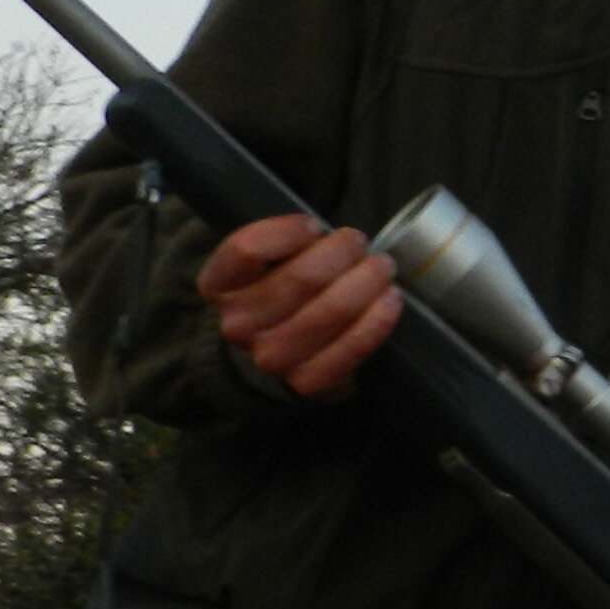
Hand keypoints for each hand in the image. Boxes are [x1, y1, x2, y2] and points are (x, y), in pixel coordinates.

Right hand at [198, 214, 397, 399]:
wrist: (285, 353)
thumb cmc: (283, 291)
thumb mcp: (267, 260)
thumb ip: (285, 241)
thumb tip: (333, 235)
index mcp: (219, 287)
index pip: (246, 250)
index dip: (288, 232)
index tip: (314, 227)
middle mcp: (238, 325)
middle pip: (301, 277)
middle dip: (342, 252)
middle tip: (359, 242)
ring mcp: (271, 358)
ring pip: (330, 310)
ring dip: (366, 281)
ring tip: (381, 267)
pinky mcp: (307, 381)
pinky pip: (352, 345)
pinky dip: (378, 319)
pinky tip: (390, 300)